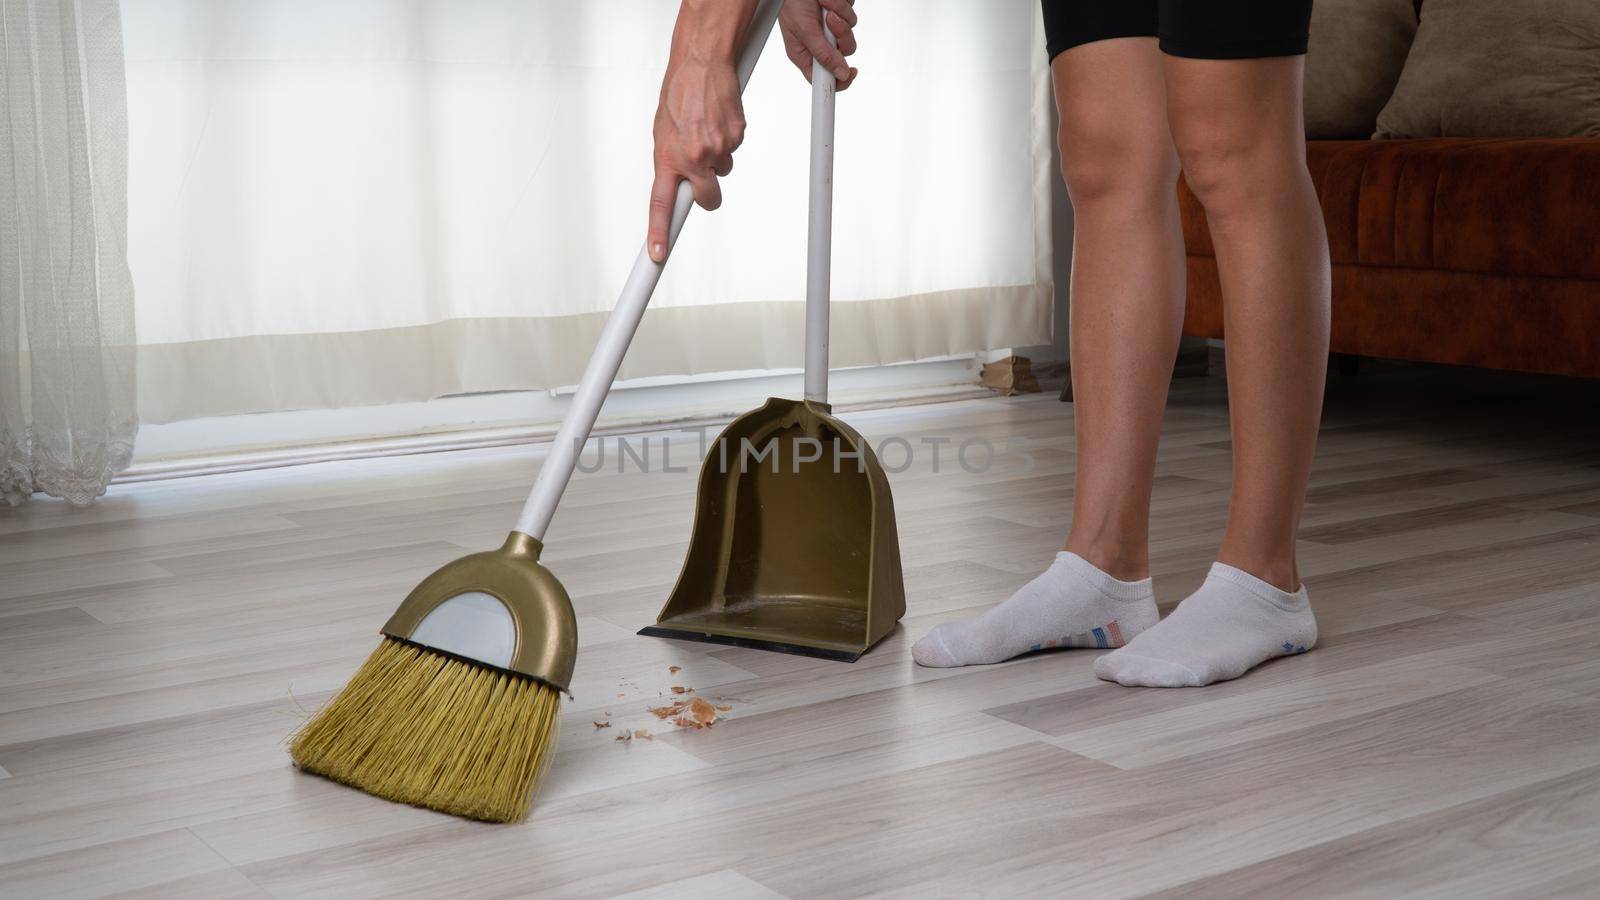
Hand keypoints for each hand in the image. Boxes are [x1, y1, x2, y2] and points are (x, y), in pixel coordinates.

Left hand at [649, 55, 744, 261]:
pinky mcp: (738, 137)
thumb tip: (678, 183)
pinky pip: (734, 150)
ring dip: (717, 156)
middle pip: (709, 200)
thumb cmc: (679, 94)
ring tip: (706, 127)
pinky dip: (728, 138)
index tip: (656, 256)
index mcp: (668, 157)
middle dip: (708, 193)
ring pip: (723, 171)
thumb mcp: (663, 130)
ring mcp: (718, 149)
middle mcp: (694, 157)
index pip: (662, 205)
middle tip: (703, 173)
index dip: (659, 233)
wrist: (702, 62)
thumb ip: (670, 160)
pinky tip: (718, 118)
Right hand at [779, 0, 857, 89]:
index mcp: (805, 53)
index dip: (839, 81)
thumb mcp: (804, 30)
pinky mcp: (839, 14)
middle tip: (831, 22)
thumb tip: (839, 74)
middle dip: (841, 36)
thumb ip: (823, 54)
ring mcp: (830, 28)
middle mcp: (819, 42)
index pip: (824, 78)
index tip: (850, 74)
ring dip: (841, 16)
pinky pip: (850, 15)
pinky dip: (841, 4)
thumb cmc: (792, 2)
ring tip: (825, 5)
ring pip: (849, 32)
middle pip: (844, 53)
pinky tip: (826, 0)